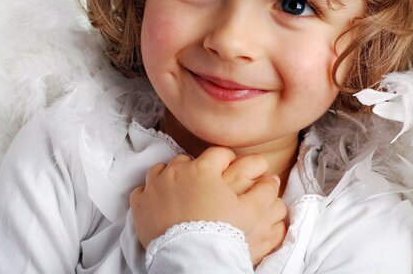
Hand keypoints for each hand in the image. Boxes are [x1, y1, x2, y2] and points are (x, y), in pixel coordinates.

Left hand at [130, 147, 281, 255]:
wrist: (192, 258)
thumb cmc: (221, 232)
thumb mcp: (249, 212)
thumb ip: (263, 192)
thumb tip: (273, 178)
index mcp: (203, 169)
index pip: (218, 154)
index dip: (227, 160)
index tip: (229, 169)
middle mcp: (176, 171)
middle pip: (188, 160)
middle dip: (198, 169)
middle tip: (206, 185)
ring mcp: (155, 186)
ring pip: (163, 170)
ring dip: (173, 177)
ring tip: (183, 192)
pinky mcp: (139, 203)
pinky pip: (143, 190)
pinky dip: (151, 194)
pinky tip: (161, 203)